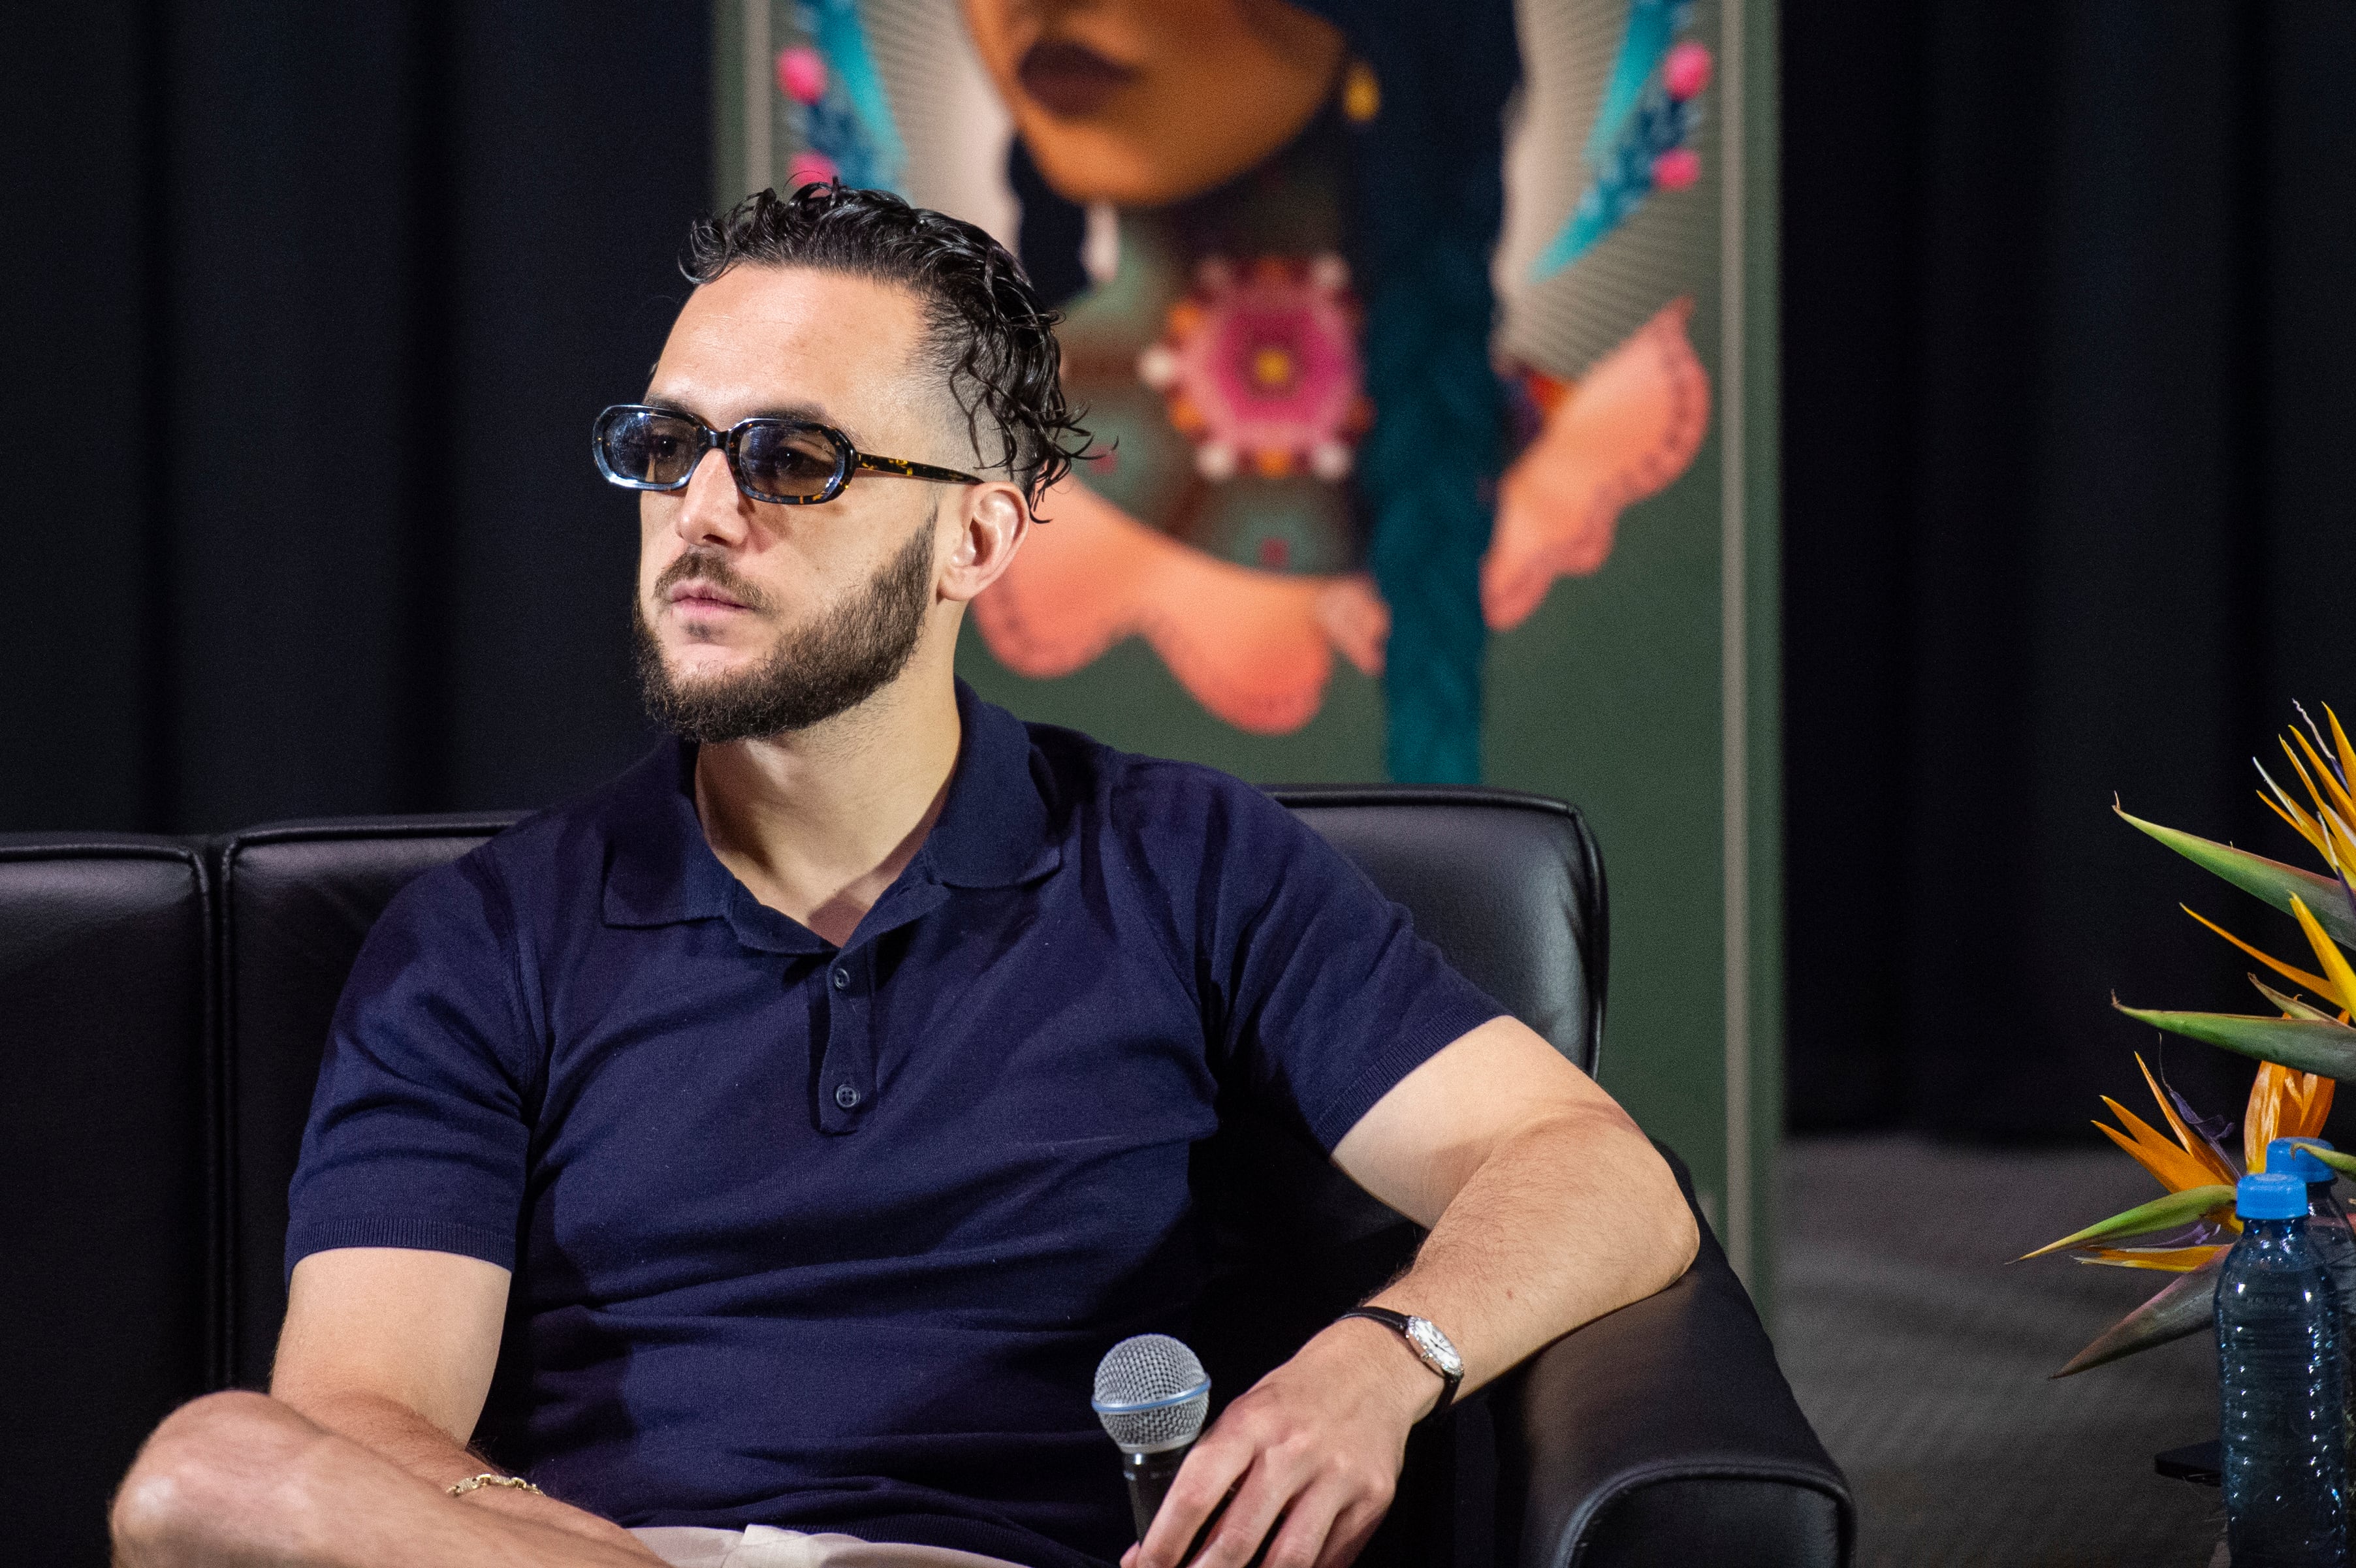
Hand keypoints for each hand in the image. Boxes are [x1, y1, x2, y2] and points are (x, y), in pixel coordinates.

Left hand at [1123, 1317, 1437, 1567]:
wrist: (1372, 1370)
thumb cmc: (1295, 1399)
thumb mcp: (1244, 1416)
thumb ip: (1207, 1475)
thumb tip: (1157, 1546)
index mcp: (1251, 1423)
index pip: (1197, 1491)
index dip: (1165, 1540)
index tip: (1144, 1567)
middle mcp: (1294, 1451)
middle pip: (1239, 1538)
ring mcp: (1337, 1479)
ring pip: (1287, 1561)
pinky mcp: (1370, 1502)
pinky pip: (1327, 1561)